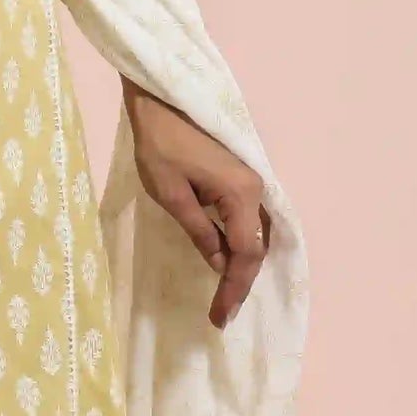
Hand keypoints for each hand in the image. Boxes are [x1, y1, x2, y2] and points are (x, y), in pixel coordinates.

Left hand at [123, 79, 269, 327]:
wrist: (162, 97)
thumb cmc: (160, 143)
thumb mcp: (171, 195)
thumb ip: (200, 231)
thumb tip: (219, 264)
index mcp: (241, 194)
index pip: (245, 254)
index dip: (233, 289)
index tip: (219, 318)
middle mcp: (256, 189)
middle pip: (257, 247)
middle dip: (240, 283)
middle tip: (221, 315)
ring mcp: (252, 181)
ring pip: (255, 235)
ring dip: (242, 266)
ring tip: (224, 295)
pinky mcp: (241, 176)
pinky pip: (248, 220)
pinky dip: (240, 244)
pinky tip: (226, 260)